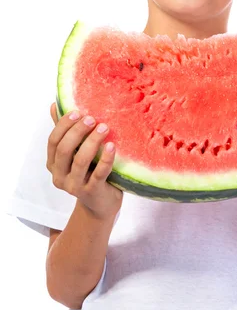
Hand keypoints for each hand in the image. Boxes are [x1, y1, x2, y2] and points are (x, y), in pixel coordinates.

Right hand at [46, 103, 122, 220]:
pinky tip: (111, 146)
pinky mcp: (92, 192)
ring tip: (104, 128)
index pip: (53, 141)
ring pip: (80, 161)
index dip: (63, 125)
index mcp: (53, 164)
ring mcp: (74, 187)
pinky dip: (105, 158)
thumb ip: (66, 133)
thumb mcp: (76, 153)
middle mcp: (60, 176)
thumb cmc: (89, 173)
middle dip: (78, 132)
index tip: (77, 112)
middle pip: (64, 150)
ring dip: (92, 142)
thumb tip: (54, 105)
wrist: (102, 204)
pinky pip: (99, 173)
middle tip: (92, 119)